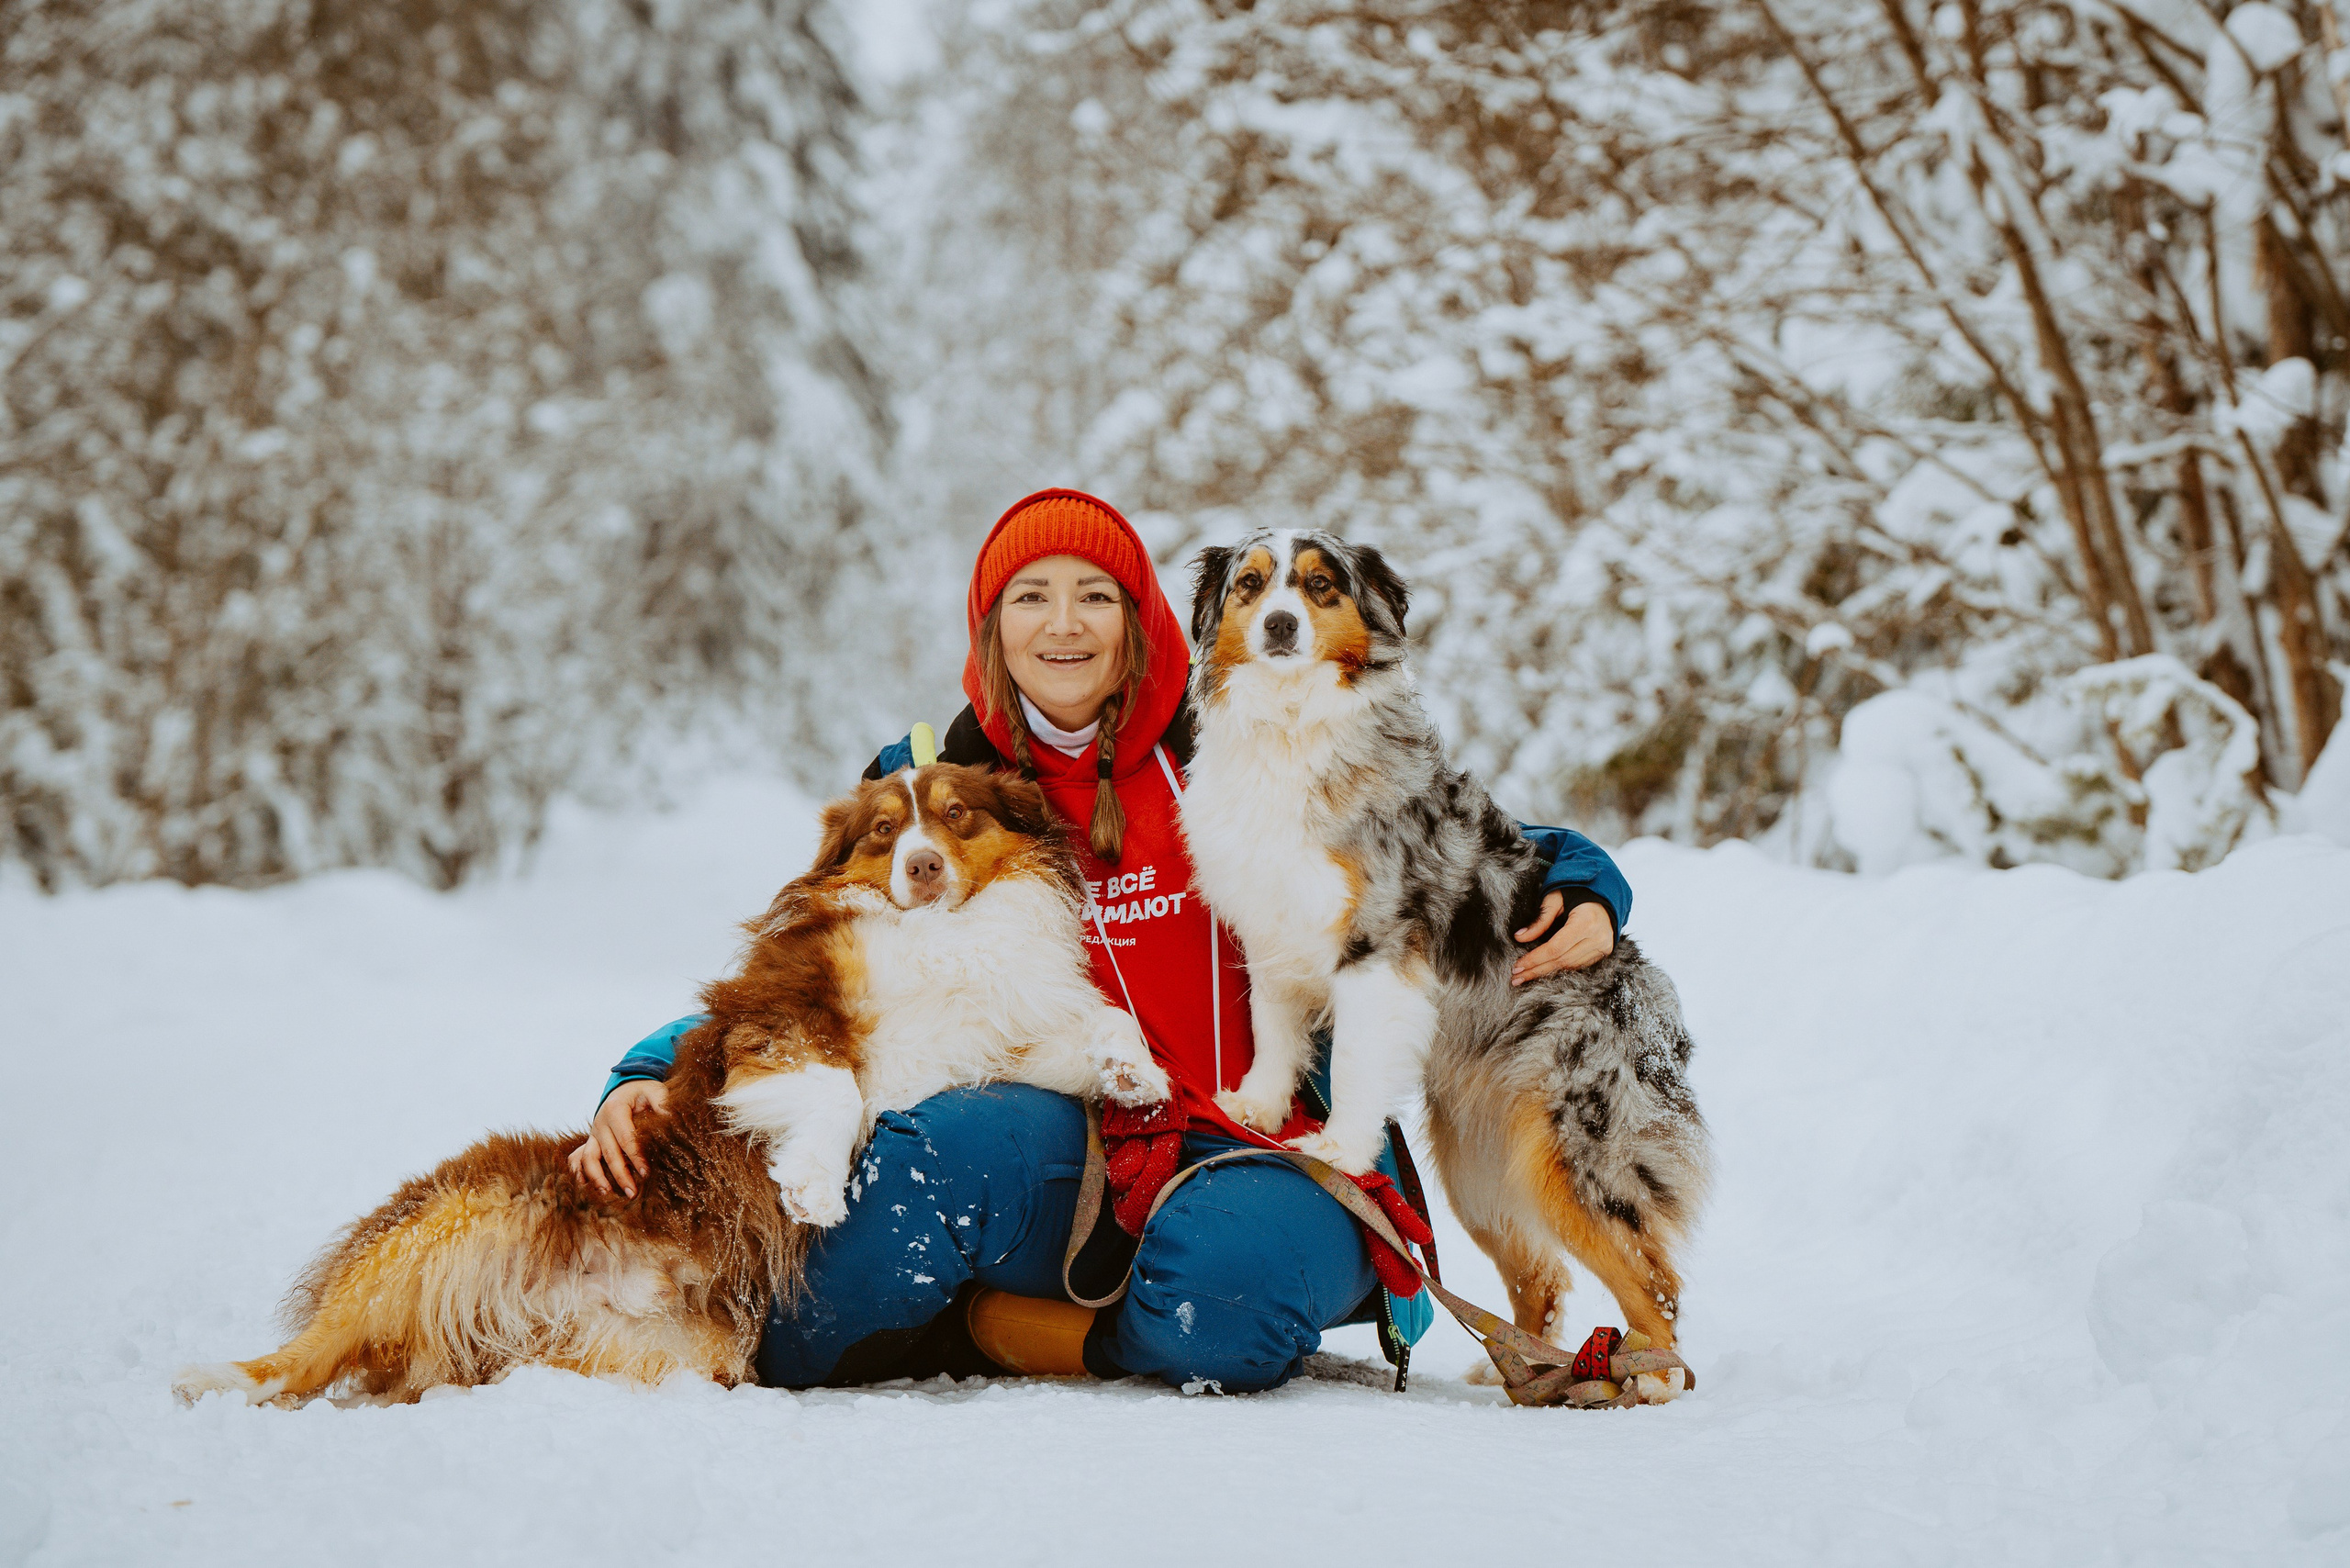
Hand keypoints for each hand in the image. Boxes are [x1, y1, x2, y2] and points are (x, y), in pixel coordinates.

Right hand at [568, 1079, 668, 1197]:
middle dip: (620, 1175)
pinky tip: (586, 1188)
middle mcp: (600, 1122)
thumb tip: (670, 1120)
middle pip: (609, 1153)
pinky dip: (580, 1173)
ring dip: (597, 1178)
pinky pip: (578, 1158)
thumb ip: (662, 1103)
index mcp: (615, 1109)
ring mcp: (593, 1133)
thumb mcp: (654, 1091)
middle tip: (633, 1193)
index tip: (646, 1174)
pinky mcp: (591, 1141)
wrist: (626, 1088)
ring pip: (588, 1158)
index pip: (626, 1138)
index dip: (636, 1157)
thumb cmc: (643, 1092)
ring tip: (608, 1195)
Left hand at [1511, 894, 1613, 985]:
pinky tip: (1546, 970)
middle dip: (1537, 970)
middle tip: (1516, 978)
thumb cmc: (1577, 893)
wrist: (1603, 895)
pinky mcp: (1604, 951)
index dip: (1535, 959)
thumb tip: (1520, 937)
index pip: (1555, 948)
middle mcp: (1597, 937)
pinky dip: (1562, 968)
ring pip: (1570, 966)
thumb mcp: (1555, 899)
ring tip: (1527, 975)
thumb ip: (1540, 920)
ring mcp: (1603, 946)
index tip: (1517, 966)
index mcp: (1586, 922)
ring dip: (1547, 972)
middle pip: (1562, 961)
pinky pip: (1579, 965)